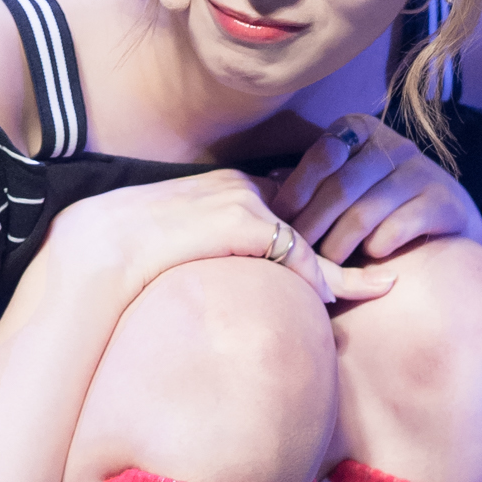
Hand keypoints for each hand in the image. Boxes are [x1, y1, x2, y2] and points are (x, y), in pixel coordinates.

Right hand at [48, 168, 396, 307]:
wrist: (99, 250)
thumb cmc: (128, 254)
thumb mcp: (175, 243)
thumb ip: (210, 247)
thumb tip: (224, 273)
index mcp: (224, 185)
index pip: (288, 202)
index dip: (320, 228)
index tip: (347, 251)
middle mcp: (239, 184)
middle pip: (311, 213)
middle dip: (347, 238)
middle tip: (382, 269)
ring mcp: (243, 199)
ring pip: (311, 236)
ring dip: (342, 265)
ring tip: (375, 284)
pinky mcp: (245, 221)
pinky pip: (296, 253)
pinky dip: (317, 276)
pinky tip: (329, 298)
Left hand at [269, 115, 481, 262]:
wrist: (443, 217)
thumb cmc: (377, 198)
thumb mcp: (343, 179)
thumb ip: (311, 179)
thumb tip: (268, 182)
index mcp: (361, 130)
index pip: (322, 154)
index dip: (296, 190)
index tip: (277, 219)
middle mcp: (393, 144)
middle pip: (340, 187)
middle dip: (312, 225)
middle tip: (295, 252)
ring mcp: (421, 171)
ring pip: (365, 213)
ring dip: (338, 244)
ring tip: (325, 265)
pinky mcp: (443, 200)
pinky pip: (396, 228)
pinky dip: (375, 247)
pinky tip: (367, 257)